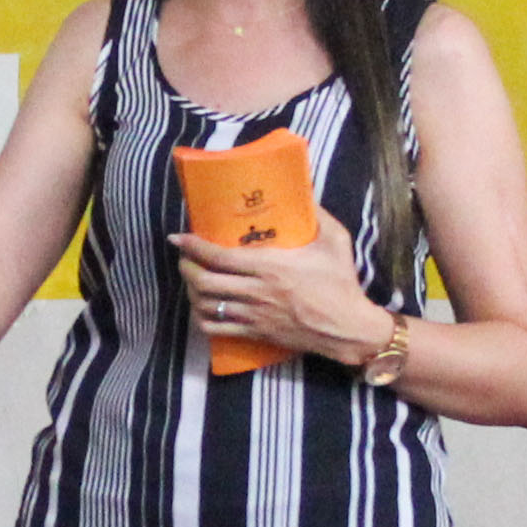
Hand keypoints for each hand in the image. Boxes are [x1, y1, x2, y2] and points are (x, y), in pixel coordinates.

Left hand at [169, 204, 387, 362]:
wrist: (348, 327)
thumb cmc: (341, 283)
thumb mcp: (336, 241)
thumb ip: (319, 215)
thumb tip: (305, 192)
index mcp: (271, 267)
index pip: (219, 257)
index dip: (193, 246)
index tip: (178, 237)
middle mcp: (256, 291)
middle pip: (204, 282)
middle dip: (186, 268)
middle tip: (184, 258)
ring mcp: (254, 315)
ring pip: (206, 306)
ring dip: (191, 292)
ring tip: (191, 281)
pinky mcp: (256, 334)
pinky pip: (217, 330)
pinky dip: (202, 319)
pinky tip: (201, 310)